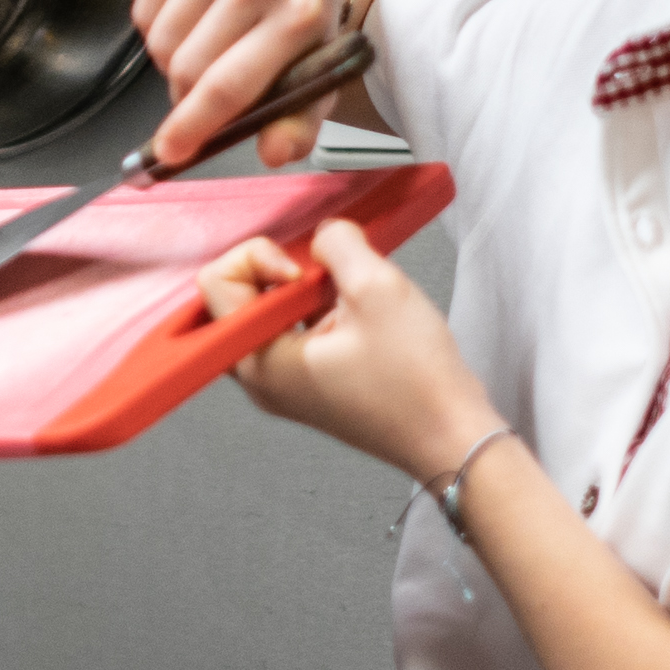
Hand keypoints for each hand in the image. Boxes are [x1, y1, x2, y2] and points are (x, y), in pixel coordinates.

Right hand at [136, 0, 353, 166]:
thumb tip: (273, 154)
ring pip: (160, 42)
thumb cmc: (305, 15)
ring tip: (205, 48)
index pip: (229, 84)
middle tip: (202, 96)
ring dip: (172, 62)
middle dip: (186, 97)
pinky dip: (159, 28)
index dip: (193, 125)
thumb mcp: (319, 73)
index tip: (169, 152)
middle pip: (187, 67)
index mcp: (301, 14)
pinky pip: (144, 12)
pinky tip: (192, 16)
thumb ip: (300, 121)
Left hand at [197, 220, 495, 480]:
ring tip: (349, 294)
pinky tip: (359, 310)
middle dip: (282, 270)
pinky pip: (297, 329)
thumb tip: (325, 234)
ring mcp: (286, 383)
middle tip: (325, 275)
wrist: (453, 434)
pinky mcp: (312, 382)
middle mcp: (262, 378)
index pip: (216, 283)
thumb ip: (337, 243)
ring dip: (308, 289)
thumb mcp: (377, 287)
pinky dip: (322, 308)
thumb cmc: (418, 386)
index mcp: (259, 362)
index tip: (303, 268)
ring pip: (272, 309)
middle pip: (239, 295)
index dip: (259, 257)